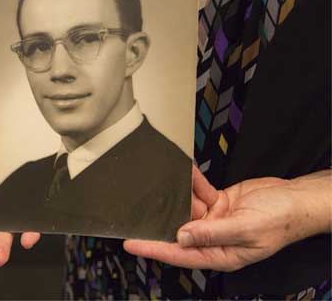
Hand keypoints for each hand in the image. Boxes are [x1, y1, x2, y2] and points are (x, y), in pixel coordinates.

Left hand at [123, 166, 330, 271]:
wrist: (297, 199)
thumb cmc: (280, 220)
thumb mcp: (246, 229)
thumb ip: (213, 234)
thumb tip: (183, 237)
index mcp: (220, 254)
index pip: (179, 254)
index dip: (154, 249)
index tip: (131, 243)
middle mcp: (213, 239)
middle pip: (178, 230)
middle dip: (162, 216)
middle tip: (139, 205)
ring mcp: (215, 220)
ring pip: (187, 207)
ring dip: (180, 193)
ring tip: (169, 179)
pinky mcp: (217, 203)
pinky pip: (198, 193)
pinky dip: (194, 183)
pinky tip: (189, 173)